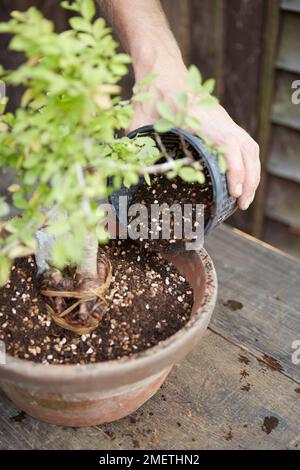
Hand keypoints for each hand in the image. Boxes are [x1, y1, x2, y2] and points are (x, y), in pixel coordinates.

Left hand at [129, 69, 260, 210]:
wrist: (163, 70)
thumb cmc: (151, 94)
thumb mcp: (139, 120)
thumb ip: (136, 144)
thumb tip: (128, 171)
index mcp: (200, 118)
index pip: (229, 145)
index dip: (235, 169)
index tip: (233, 192)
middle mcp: (218, 119)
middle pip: (247, 149)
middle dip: (250, 179)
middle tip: (242, 205)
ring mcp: (224, 121)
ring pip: (250, 147)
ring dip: (253, 173)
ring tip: (245, 198)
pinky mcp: (224, 124)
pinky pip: (245, 144)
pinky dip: (248, 164)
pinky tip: (241, 181)